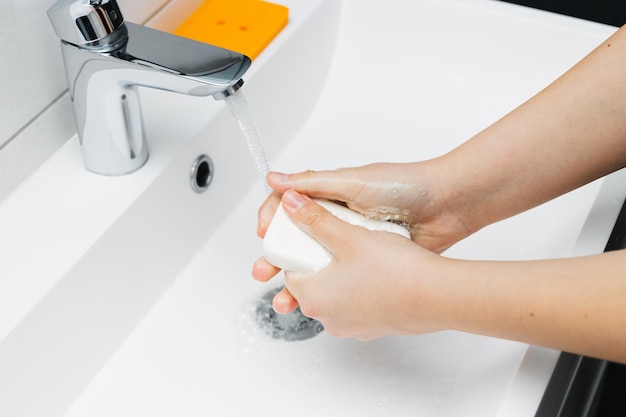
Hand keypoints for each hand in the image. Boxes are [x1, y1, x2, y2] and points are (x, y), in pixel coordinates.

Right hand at [252, 162, 472, 313]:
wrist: (447, 206)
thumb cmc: (405, 185)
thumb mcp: (354, 181)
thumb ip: (313, 183)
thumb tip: (274, 179)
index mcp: (331, 196)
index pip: (289, 205)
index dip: (272, 219)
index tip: (264, 233)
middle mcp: (339, 218)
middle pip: (298, 240)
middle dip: (277, 258)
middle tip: (263, 272)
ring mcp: (355, 242)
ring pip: (317, 264)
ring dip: (298, 282)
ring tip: (285, 300)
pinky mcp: (371, 260)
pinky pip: (343, 275)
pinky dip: (328, 289)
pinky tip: (319, 302)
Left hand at [261, 190, 444, 338]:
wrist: (438, 296)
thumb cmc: (395, 271)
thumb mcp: (349, 236)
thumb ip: (315, 219)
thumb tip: (291, 204)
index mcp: (313, 299)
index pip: (290, 270)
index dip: (299, 248)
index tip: (311, 234)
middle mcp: (328, 319)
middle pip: (312, 282)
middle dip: (321, 260)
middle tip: (339, 239)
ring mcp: (352, 327)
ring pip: (336, 293)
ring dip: (342, 274)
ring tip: (361, 252)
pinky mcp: (374, 327)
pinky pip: (359, 303)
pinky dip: (362, 287)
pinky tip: (379, 270)